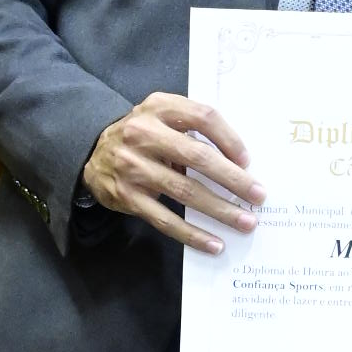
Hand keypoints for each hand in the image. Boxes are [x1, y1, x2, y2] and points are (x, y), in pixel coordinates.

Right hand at [81, 92, 262, 254]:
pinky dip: (192, 234)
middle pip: (197, 156)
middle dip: (233, 179)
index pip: (203, 117)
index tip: (247, 160)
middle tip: (258, 195)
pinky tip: (214, 244)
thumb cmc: (143, 135)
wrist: (92, 152)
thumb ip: (193, 128)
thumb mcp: (162, 117)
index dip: (229, 139)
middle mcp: (142, 134)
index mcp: (158, 107)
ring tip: (245, 222)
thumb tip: (239, 162)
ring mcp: (133, 167)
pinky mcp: (127, 197)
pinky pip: (165, 220)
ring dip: (220, 209)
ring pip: (185, 191)